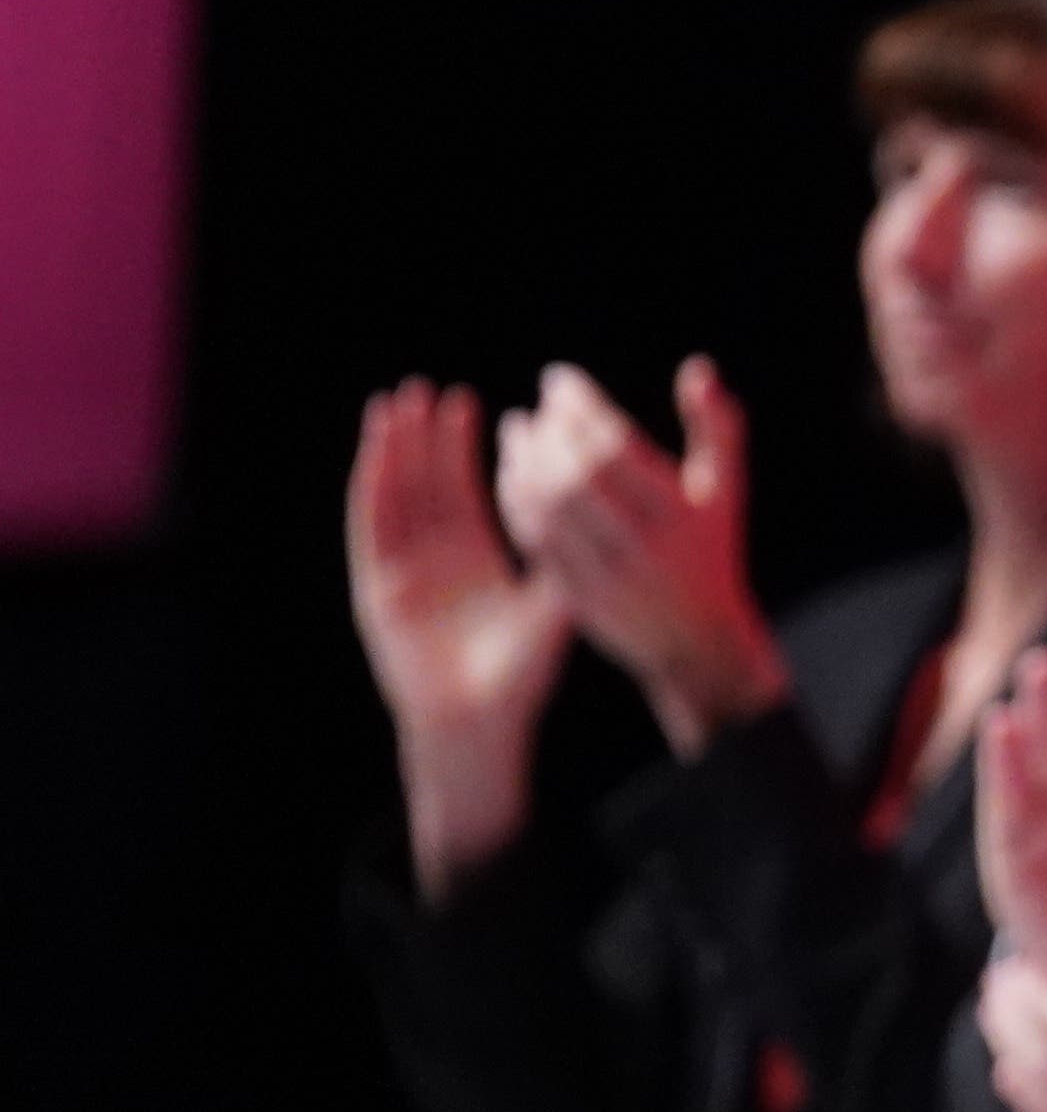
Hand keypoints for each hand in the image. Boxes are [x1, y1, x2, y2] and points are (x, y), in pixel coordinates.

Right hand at [344, 380, 573, 891]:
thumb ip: (568, 564)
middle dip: (427, 438)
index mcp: (477, 560)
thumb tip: (609, 518)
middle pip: (427, 486)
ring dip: (393, 452)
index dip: (465, 450)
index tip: (473, 404)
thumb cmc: (522, 678)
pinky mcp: (377, 588)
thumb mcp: (550, 609)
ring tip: (398, 403)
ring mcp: (402, 572)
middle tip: (431, 388)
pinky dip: (372, 489)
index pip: (468, 492)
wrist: (477, 723)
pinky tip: (374, 453)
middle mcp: (435, 561)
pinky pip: (372, 528)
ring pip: (395, 498)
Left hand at [485, 357, 788, 750]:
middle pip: (575, 474)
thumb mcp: (726, 489)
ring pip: (546, 505)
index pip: (613, 446)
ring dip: (523, 460)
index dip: (580, 406)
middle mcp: (640, 544)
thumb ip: (716, 426)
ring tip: (517, 427)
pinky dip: (515, 499)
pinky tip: (512, 471)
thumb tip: (697, 368)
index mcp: (678, 513)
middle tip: (542, 403)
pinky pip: (533, 537)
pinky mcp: (575, 593)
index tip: (560, 378)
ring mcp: (604, 572)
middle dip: (550, 429)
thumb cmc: (711, 549)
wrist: (696, 639)